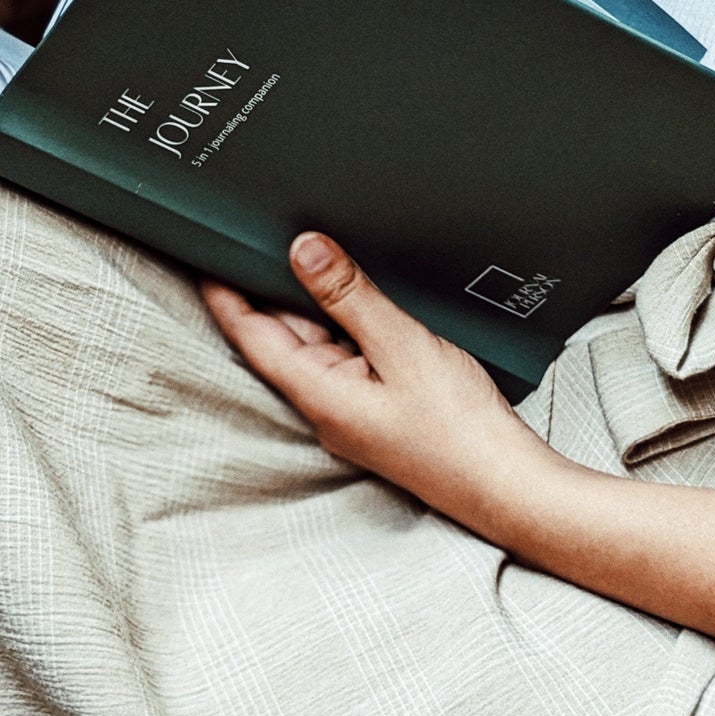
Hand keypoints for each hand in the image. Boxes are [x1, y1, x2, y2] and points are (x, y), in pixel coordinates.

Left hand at [202, 232, 554, 538]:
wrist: (508, 484)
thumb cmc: (460, 431)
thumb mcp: (402, 345)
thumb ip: (349, 296)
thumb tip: (303, 251)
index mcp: (317, 393)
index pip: (248, 334)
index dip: (223, 291)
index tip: (205, 251)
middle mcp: (325, 403)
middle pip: (283, 333)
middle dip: (274, 286)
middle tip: (269, 231)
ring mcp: (352, 407)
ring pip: (319, 341)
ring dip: (317, 302)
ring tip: (321, 253)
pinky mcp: (378, 406)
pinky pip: (349, 354)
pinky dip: (348, 322)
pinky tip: (363, 297)